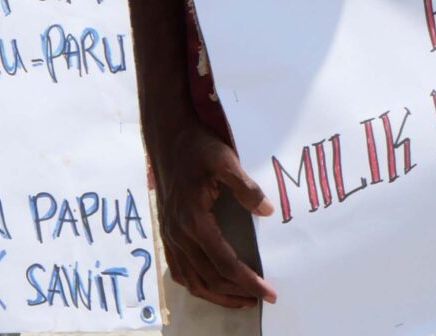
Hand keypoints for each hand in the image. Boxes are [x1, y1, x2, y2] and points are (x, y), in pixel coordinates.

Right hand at [153, 125, 277, 308]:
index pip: (224, 263)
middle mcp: (178, 232)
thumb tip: (267, 212)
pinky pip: (177, 268)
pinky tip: (209, 284)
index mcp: (194, 219)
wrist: (168, 138)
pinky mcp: (166, 230)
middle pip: (208, 277)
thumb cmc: (198, 148)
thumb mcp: (226, 161)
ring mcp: (169, 233)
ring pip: (190, 278)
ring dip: (215, 294)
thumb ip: (246, 187)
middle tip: (261, 298)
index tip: (269, 293)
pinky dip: (194, 283)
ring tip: (239, 299)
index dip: (248, 281)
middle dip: (236, 292)